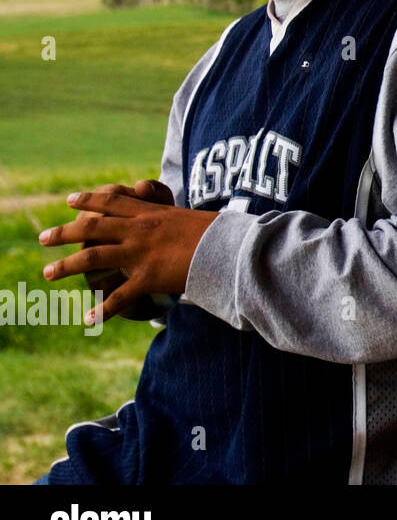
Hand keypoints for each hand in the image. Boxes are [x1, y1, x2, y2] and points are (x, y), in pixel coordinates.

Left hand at [38, 186, 217, 323]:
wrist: (231, 248)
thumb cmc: (221, 232)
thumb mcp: (194, 217)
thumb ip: (177, 219)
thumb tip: (179, 222)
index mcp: (151, 213)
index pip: (113, 201)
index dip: (89, 200)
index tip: (70, 200)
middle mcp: (140, 230)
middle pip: (92, 227)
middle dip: (64, 233)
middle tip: (43, 239)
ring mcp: (142, 253)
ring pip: (93, 256)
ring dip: (66, 266)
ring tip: (47, 273)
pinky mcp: (149, 277)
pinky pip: (120, 296)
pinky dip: (103, 309)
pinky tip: (88, 319)